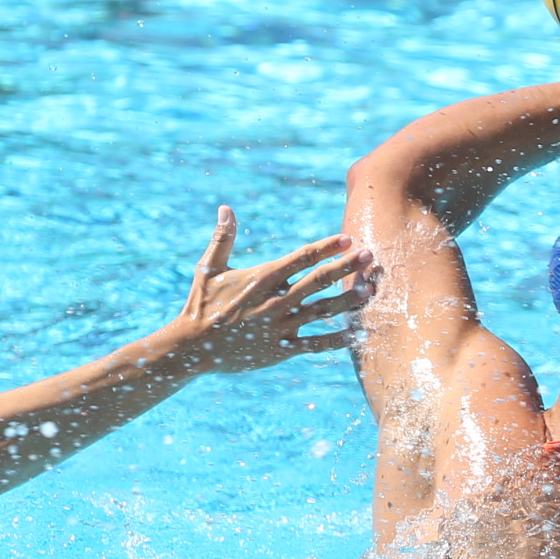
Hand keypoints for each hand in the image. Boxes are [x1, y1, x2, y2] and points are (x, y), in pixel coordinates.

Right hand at [167, 209, 370, 374]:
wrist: (190, 347)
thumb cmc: (200, 304)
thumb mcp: (209, 268)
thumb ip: (223, 238)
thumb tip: (226, 208)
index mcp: (261, 278)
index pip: (301, 258)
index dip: (327, 247)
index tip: (347, 239)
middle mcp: (274, 301)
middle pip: (318, 281)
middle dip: (346, 267)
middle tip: (369, 255)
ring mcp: (278, 327)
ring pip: (320, 312)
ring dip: (346, 301)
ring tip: (369, 291)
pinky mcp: (279, 350)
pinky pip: (312, 345)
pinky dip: (334, 341)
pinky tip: (355, 334)